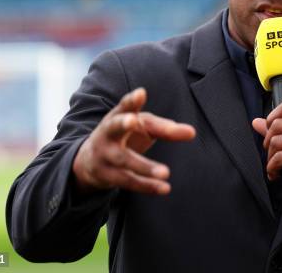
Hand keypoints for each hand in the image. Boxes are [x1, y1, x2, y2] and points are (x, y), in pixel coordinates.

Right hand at [72, 88, 195, 194]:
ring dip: (145, 167)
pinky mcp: (106, 175)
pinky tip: (164, 188)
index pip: (124, 106)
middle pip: (114, 127)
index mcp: (117, 116)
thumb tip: (192, 132)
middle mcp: (108, 133)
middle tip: (133, 121)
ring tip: (166, 172)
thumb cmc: (124, 136)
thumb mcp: (142, 128)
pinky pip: (128, 181)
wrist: (89, 161)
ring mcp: (104, 155)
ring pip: (124, 160)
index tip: (141, 94)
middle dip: (123, 123)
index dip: (132, 101)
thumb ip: (166, 128)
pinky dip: (147, 186)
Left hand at [252, 102, 281, 218]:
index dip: (272, 117)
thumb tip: (257, 122)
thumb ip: (279, 131)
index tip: (269, 131)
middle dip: (268, 143)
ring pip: (276, 142)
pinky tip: (276, 174)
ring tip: (275, 167)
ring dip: (270, 158)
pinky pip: (279, 158)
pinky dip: (272, 168)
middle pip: (277, 125)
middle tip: (272, 154)